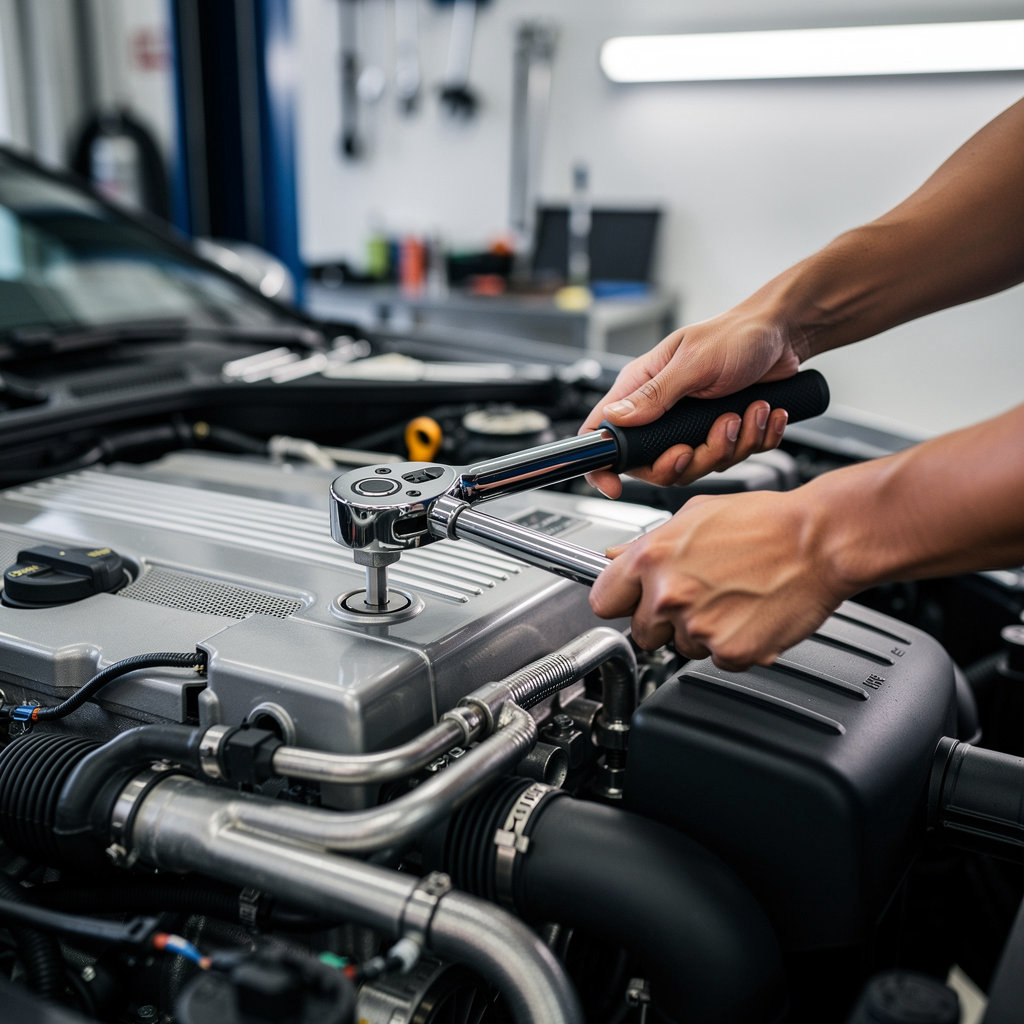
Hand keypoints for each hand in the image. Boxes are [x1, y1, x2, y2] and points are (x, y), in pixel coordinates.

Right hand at [580, 309, 804, 497]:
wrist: (783, 333)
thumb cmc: (736, 335)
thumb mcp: (693, 362)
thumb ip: (654, 394)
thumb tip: (616, 417)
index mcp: (642, 388)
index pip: (604, 432)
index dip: (603, 465)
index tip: (615, 486)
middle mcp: (663, 410)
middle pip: (656, 464)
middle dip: (692, 458)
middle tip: (717, 433)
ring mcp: (692, 425)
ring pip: (698, 466)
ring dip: (731, 444)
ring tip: (747, 413)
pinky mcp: (721, 432)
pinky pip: (732, 458)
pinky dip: (755, 440)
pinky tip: (762, 414)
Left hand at [588, 489, 850, 670]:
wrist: (818, 541)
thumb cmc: (764, 522)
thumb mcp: (694, 516)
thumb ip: (648, 544)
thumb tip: (614, 557)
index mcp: (651, 558)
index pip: (603, 600)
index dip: (622, 601)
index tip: (632, 602)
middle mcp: (668, 595)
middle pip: (641, 633)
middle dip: (663, 621)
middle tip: (698, 596)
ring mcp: (697, 627)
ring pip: (680, 648)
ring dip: (700, 632)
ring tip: (732, 597)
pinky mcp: (730, 652)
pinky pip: (717, 659)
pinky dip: (732, 644)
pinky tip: (749, 614)